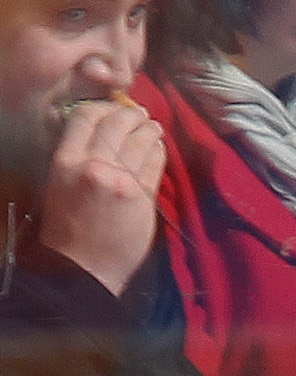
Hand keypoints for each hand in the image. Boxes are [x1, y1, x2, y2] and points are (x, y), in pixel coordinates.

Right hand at [37, 95, 164, 295]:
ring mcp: (119, 180)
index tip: (112, 108)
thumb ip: (76, 158)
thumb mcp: (58, 185)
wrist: (82, 267)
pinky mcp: (141, 196)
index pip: (84, 118)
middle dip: (130, 114)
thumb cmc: (66, 229)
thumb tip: (97, 135)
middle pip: (116, 124)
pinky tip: (158, 147)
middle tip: (139, 114)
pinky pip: (154, 163)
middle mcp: (91, 165)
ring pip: (139, 140)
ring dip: (149, 129)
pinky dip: (158, 150)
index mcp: (64, 162)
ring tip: (152, 126)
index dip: (102, 107)